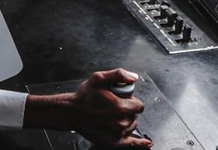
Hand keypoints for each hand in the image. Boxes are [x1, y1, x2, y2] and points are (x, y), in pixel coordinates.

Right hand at [23, 69, 151, 147]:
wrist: (71, 112)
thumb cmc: (84, 97)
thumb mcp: (98, 78)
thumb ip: (118, 74)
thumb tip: (134, 78)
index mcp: (118, 107)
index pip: (139, 106)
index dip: (133, 101)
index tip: (124, 100)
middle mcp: (119, 122)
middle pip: (135, 116)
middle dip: (128, 111)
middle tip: (114, 106)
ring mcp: (116, 134)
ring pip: (131, 126)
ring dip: (127, 121)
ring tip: (113, 116)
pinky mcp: (112, 142)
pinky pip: (131, 143)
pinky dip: (139, 143)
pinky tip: (146, 143)